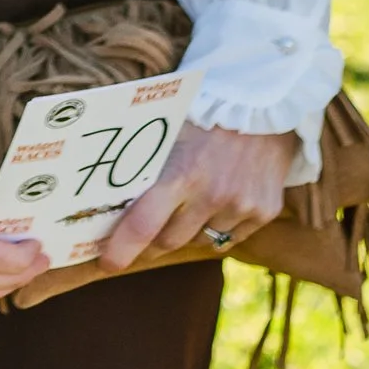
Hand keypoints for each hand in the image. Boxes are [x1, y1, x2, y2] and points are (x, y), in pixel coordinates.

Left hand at [98, 119, 295, 272]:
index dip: (122, 249)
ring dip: (185, 232)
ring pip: (199, 241)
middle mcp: (213, 194)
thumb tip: (103, 197)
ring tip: (185, 207)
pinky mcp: (264, 211)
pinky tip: (216, 204)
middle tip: (136, 241)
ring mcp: (242, 206)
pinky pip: (229, 237)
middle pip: (169, 241)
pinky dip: (216, 228)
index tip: (107, 264)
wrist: (264, 104)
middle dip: (148, 244)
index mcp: (182, 173)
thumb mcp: (170, 132)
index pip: (144, 225)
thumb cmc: (204, 116)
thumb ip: (145, 165)